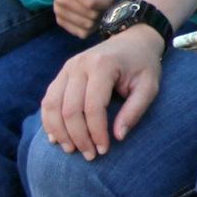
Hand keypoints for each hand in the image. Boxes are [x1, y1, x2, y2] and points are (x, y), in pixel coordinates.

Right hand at [40, 26, 164, 156]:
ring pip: (52, 105)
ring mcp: (67, 68)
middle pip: (70, 109)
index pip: (93, 107)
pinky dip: (49, 120)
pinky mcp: (62, 73)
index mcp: (103, 66)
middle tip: (89, 156)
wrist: (133, 40)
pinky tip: (56, 138)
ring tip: (72, 150)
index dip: (96, 132)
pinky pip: (48, 100)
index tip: (104, 150)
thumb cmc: (143, 66)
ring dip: (59, 132)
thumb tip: (118, 137)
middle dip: (78, 137)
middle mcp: (80, 65)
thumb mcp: (149, 87)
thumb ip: (135, 111)